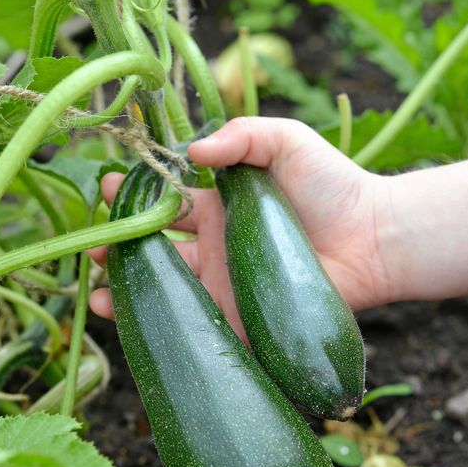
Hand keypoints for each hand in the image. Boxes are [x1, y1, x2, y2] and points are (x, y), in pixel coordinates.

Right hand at [89, 117, 387, 325]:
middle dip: (118, 249)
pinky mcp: (242, 320)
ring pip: (167, 292)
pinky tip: (135, 326)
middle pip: (154, 252)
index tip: (105, 188)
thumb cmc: (334, 186)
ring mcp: (226, 287)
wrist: (376, 239)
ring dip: (129, 293)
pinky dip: (166, 330)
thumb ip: (242, 135)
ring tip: (97, 292)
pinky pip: (199, 328)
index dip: (132, 197)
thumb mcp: (286, 142)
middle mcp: (215, 248)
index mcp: (219, 208)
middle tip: (91, 247)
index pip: (163, 203)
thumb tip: (191, 149)